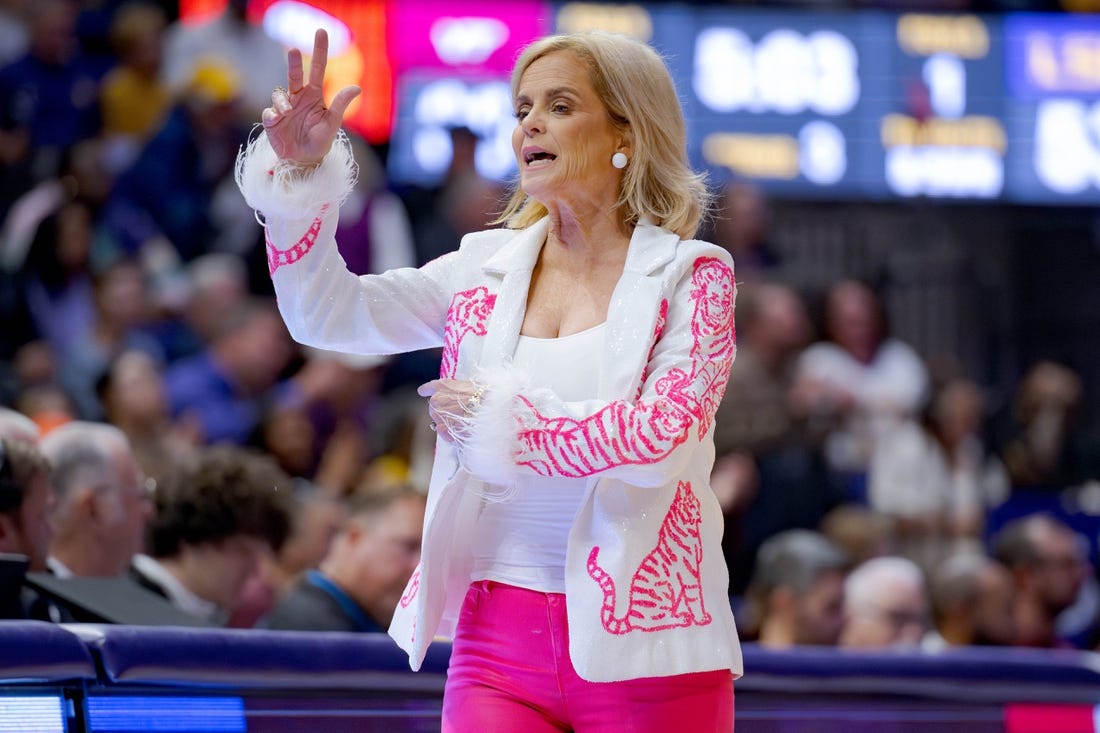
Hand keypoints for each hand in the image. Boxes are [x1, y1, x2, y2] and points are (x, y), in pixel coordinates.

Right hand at [262, 28, 360, 165]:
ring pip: (279, 94)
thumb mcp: (332, 124)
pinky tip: (277, 120)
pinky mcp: (272, 119)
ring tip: (286, 112)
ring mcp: (284, 107)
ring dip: (282, 101)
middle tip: (295, 50)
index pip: (317, 69)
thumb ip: (341, 105)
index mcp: (314, 96)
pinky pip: (269, 111)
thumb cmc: (319, 142)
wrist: (303, 161)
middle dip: (294, 62)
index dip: (320, 50)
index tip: (321, 31)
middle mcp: (298, 97)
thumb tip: (357, 87)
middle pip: (294, 74)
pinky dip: (273, 114)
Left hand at [418, 379, 485, 443]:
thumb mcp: (470, 385)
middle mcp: (436, 400)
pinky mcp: (443, 430)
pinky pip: (444, 433)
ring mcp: (438, 416)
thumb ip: (458, 390)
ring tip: (465, 422)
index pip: (428, 388)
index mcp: (442, 386)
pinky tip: (463, 431)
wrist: (489, 408)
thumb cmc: (484, 394)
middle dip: (444, 412)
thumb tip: (459, 396)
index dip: (426, 390)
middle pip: (434, 409)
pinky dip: (452, 434)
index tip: (422, 392)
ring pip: (439, 422)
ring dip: (448, 423)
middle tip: (461, 414)